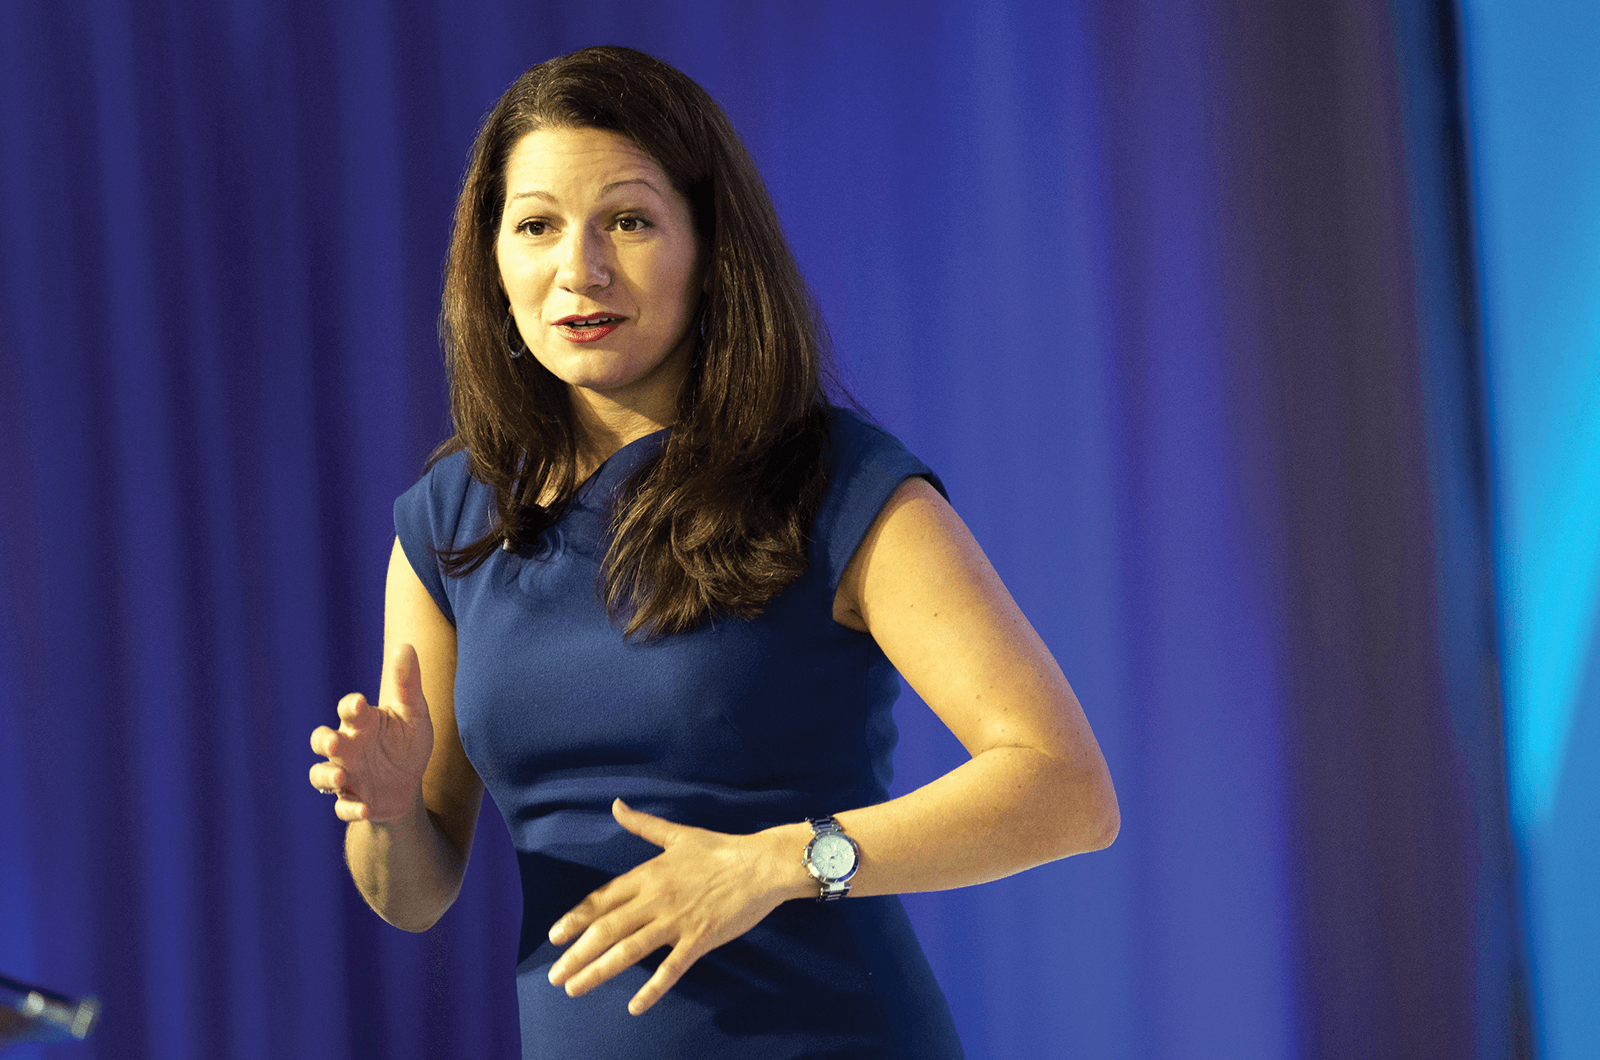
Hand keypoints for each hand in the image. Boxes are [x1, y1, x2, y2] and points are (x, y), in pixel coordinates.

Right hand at [308, 643, 434, 822]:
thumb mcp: (415, 715)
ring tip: (343, 779)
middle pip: (321, 740)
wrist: (410, 785)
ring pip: (320, 775)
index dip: (349, 706)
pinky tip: (365, 809)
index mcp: (363, 723)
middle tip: (334, 744)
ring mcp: (347, 775)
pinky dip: (350, 809)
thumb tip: (405, 646)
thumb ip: (409, 684)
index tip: (359, 703)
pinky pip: (342, 808)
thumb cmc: (407, 743)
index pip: (348, 710)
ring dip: (326, 777)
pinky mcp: (354, 801)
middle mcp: (348, 748)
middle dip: (323, 741)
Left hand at [546, 800, 802, 1014]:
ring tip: (575, 988)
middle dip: (577, 954)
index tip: (554, 937)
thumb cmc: (720, 848)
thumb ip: (642, 824)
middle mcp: (656, 898)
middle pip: (607, 929)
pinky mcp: (699, 938)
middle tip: (555, 976)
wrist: (761, 864)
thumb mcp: (677, 834)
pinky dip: (652, 989)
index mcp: (648, 874)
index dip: (576, 919)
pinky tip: (635, 1007)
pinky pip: (671, 968)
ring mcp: (677, 920)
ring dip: (599, 971)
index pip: (602, 900)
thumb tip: (615, 805)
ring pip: (630, 950)